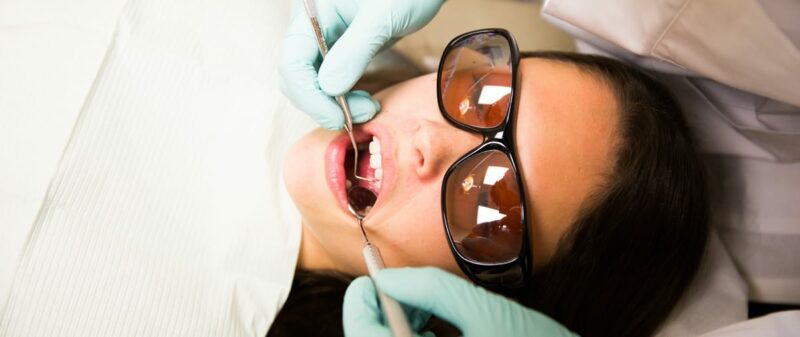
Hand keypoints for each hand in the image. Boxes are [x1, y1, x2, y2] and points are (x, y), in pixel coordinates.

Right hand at [279, 0, 443, 128]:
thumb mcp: (383, 18)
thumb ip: (355, 51)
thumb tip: (329, 88)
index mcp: (311, 13)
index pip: (292, 62)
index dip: (310, 96)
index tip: (339, 116)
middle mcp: (311, 27)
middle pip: (297, 77)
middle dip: (324, 103)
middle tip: (363, 113)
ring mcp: (325, 40)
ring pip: (313, 83)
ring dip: (335, 104)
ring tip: (368, 107)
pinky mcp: (341, 50)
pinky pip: (330, 81)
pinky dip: (344, 97)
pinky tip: (365, 100)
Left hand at [343, 267, 579, 336]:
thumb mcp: (486, 312)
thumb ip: (433, 289)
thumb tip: (390, 277)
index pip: (362, 335)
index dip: (361, 301)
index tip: (377, 275)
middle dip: (386, 312)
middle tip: (411, 290)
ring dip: (401, 327)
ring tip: (432, 312)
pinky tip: (443, 332)